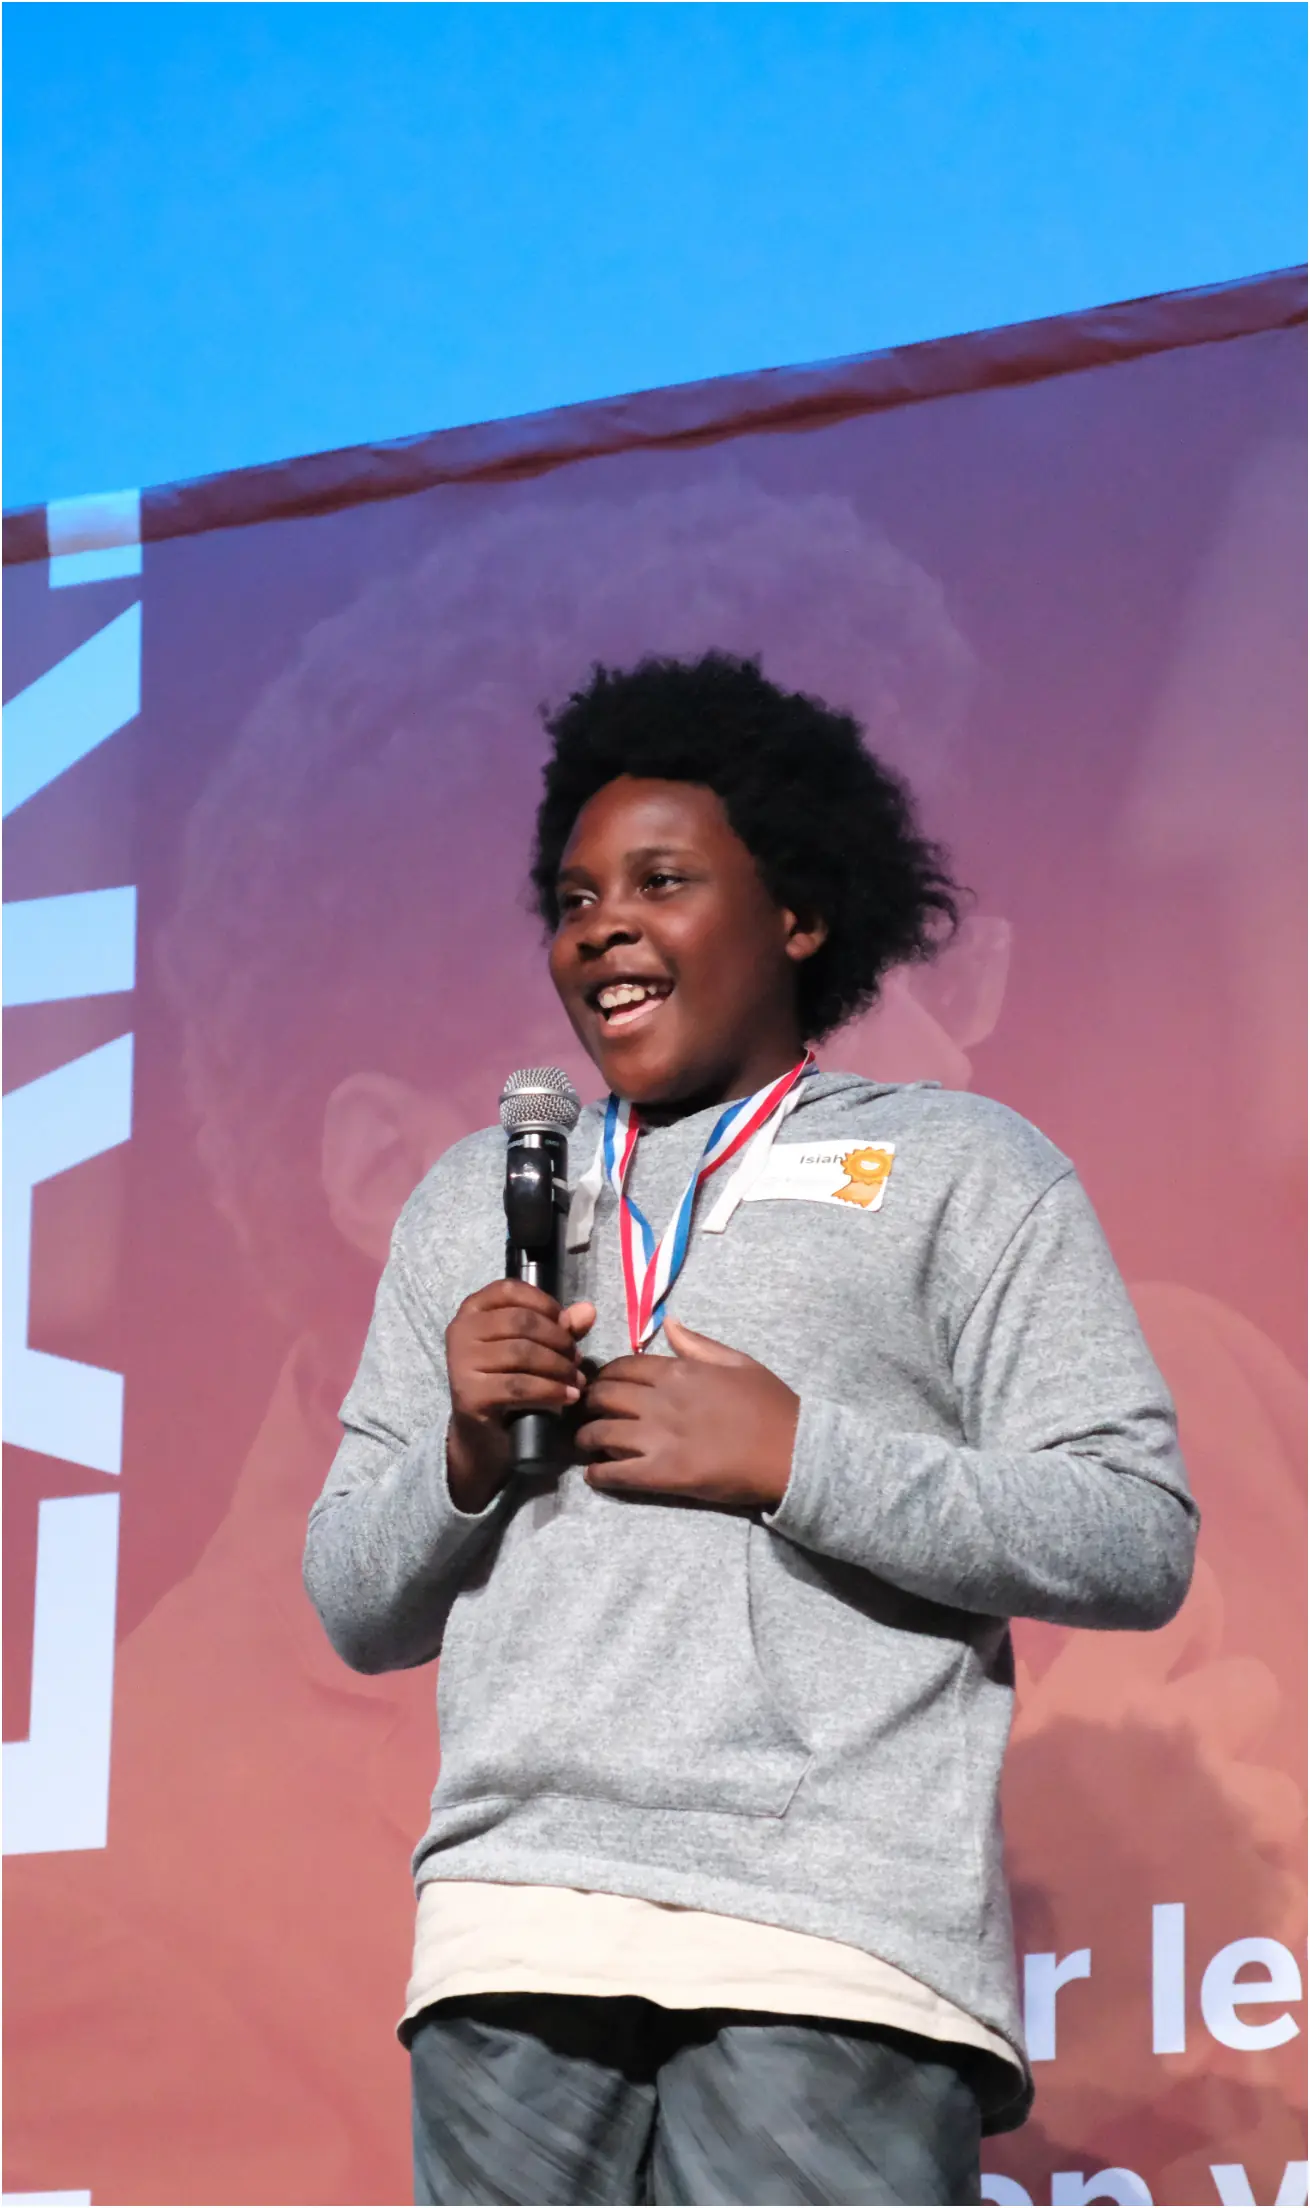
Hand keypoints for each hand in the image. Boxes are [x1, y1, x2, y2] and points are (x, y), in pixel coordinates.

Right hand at [445, 1282, 595, 1511]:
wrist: (481, 1432)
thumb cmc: (508, 1380)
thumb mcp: (534, 1347)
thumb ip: (560, 1327)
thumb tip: (588, 1310)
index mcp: (472, 1309)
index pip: (510, 1289)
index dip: (544, 1303)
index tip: (566, 1325)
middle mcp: (460, 1330)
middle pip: (521, 1321)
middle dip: (558, 1340)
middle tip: (577, 1360)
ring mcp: (460, 1362)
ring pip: (522, 1353)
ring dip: (558, 1367)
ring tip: (577, 1380)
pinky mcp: (469, 1394)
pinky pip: (519, 1385)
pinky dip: (550, 1390)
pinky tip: (568, 1397)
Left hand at [577, 1314, 798, 1511]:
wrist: (793, 1452)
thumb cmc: (771, 1405)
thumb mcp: (738, 1362)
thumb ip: (698, 1345)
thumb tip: (670, 1324)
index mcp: (679, 1371)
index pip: (622, 1367)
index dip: (605, 1375)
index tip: (601, 1384)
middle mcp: (661, 1400)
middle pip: (604, 1396)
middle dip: (589, 1402)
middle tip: (586, 1411)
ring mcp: (660, 1438)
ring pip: (602, 1433)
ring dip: (586, 1437)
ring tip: (584, 1442)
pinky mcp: (663, 1474)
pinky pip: (616, 1473)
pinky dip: (598, 1475)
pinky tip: (592, 1476)